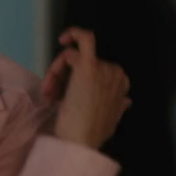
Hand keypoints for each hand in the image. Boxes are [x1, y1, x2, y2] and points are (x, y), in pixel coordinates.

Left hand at [42, 27, 130, 148]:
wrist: (79, 142)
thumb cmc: (89, 135)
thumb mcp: (109, 121)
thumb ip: (118, 108)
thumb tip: (127, 101)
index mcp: (121, 85)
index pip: (95, 71)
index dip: (74, 80)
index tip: (60, 95)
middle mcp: (115, 74)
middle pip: (80, 64)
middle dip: (61, 76)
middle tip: (49, 92)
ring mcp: (102, 69)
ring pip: (73, 57)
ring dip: (56, 72)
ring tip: (49, 91)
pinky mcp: (88, 66)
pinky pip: (85, 39)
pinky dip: (74, 33)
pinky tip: (64, 38)